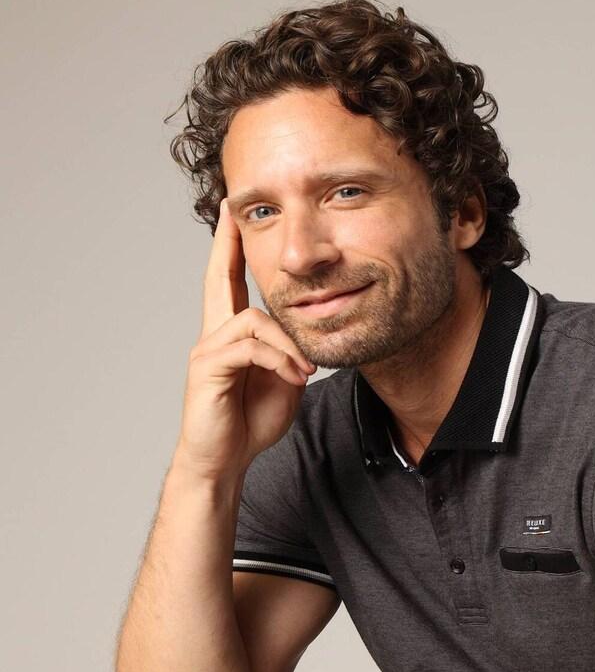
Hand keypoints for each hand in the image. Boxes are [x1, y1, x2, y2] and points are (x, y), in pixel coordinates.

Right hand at [175, 196, 317, 480]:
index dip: (231, 249)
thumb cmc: (249, 424)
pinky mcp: (209, 369)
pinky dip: (279, 361)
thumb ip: (291, 355)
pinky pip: (251, 348)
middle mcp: (213, 335)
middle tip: (233, 209)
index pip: (229, 283)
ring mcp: (207, 350)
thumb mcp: (284, 383)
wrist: (223, 462)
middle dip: (227, 243)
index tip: (234, 216)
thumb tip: (308, 339)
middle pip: (218, 279)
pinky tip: (294, 379)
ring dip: (289, 345)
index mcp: (232, 336)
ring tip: (304, 372)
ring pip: (255, 321)